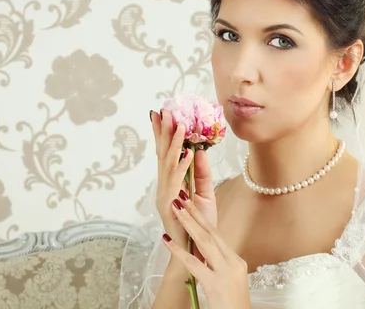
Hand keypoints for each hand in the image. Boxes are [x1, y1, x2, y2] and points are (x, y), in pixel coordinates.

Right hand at [150, 109, 217, 255]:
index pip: (164, 154)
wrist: (196, 253)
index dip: (161, 134)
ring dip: (175, 144)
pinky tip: (189, 153)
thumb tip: (199, 150)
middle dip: (163, 132)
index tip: (160, 113)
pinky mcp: (169, 206)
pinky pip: (177, 182)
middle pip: (162, 155)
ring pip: (168, 165)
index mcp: (170, 183)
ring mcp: (163, 197)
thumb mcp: (204, 194)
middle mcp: (163, 187)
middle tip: (165, 110)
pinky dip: (183, 167)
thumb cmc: (199, 225)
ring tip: (180, 126)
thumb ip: (201, 173)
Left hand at [162, 191, 250, 308]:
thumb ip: (220, 265)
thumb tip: (207, 253)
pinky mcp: (215, 284)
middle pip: (211, 233)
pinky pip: (193, 264)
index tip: (192, 204)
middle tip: (182, 198)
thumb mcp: (231, 280)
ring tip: (176, 210)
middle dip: (195, 214)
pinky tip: (167, 240)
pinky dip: (179, 251)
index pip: (217, 235)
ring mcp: (225, 273)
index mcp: (236, 261)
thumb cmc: (233, 305)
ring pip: (204, 242)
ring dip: (188, 224)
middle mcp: (232, 263)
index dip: (203, 218)